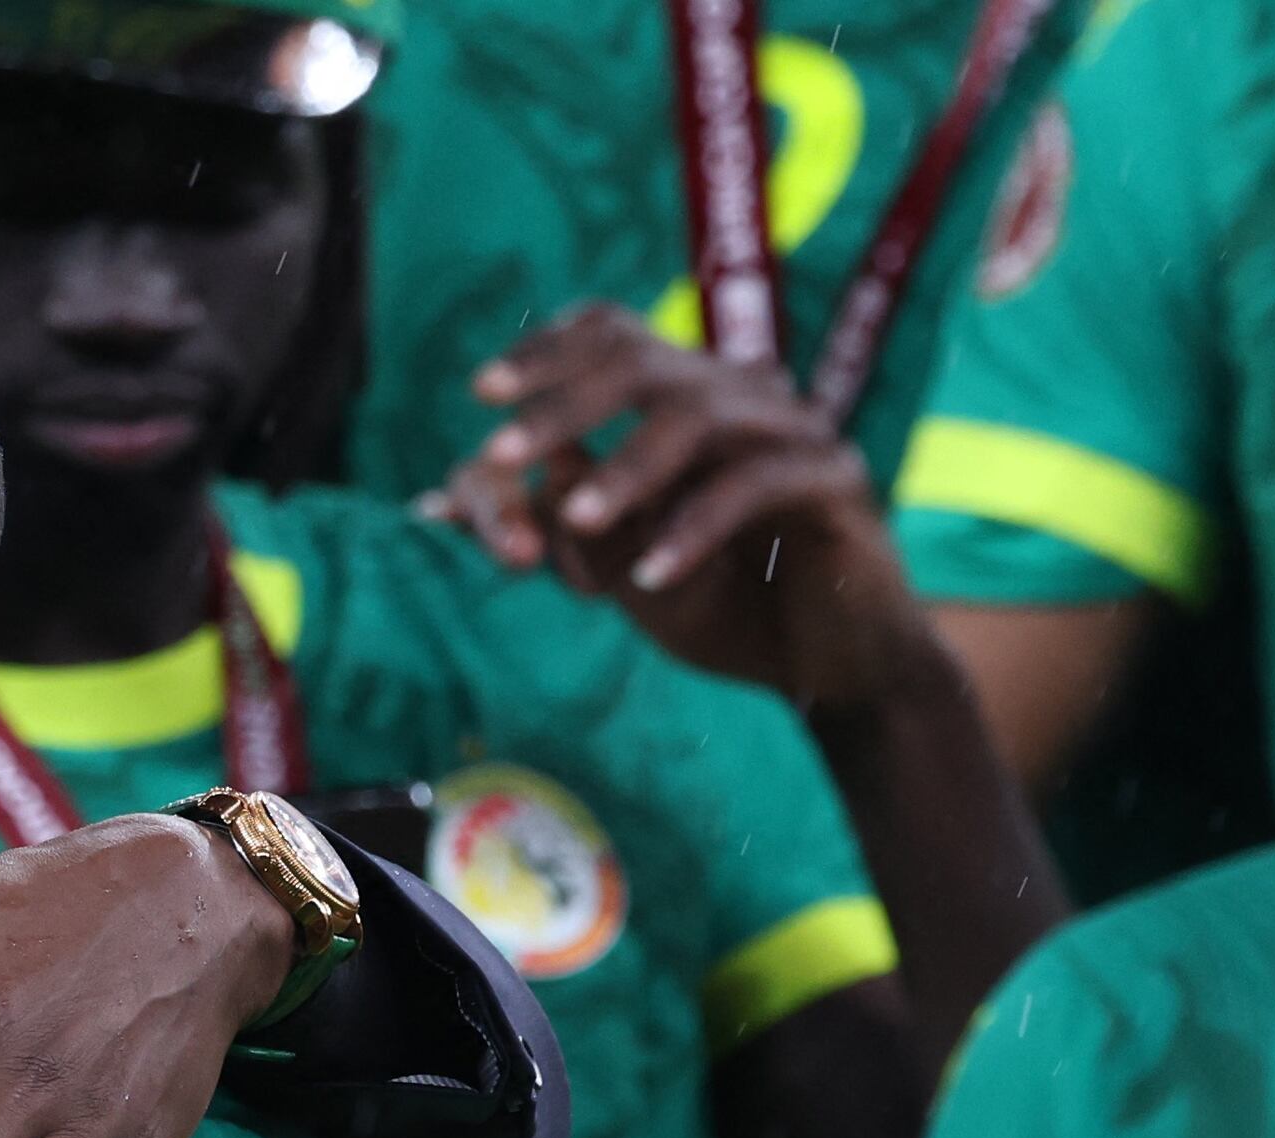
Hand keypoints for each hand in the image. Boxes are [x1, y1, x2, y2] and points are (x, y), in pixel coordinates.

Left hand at [434, 305, 942, 719]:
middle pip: (645, 362)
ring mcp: (793, 430)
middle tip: (504, 452)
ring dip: (626, 468)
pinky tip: (650, 578)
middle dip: (565, 406)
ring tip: (575, 523)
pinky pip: (757, 484)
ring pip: (699, 416)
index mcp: (686, 399)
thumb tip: (439, 502)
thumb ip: (542, 530)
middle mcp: (740, 395)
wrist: (826, 663)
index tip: (482, 392)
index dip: (547, 353)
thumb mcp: (615, 571)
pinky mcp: (835, 480)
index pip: (614, 336)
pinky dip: (694, 529)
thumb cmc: (723, 605)